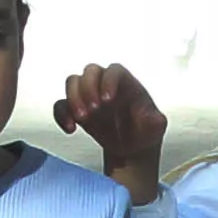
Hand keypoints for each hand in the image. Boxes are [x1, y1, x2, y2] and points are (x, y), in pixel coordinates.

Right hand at [54, 63, 167, 199]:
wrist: (133, 147)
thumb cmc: (146, 131)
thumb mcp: (156, 127)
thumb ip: (154, 120)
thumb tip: (148, 115)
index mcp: (126, 83)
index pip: (114, 70)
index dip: (108, 81)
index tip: (108, 100)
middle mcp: (106, 84)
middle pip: (91, 70)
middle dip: (88, 88)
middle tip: (93, 111)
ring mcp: (89, 95)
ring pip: (73, 81)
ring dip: (73, 98)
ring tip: (81, 119)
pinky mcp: (77, 109)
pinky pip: (61, 104)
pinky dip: (61, 114)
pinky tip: (71, 129)